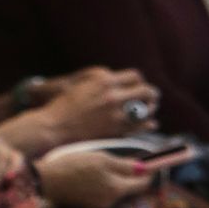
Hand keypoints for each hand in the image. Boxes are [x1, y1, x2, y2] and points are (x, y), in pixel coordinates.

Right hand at [36, 145, 155, 207]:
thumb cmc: (74, 165)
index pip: (142, 184)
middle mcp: (111, 202)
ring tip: (106, 165)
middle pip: (130, 189)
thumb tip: (144, 168)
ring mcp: (99, 206)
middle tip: (127, 161)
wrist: (46, 181)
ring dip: (118, 180)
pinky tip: (95, 175)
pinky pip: (104, 194)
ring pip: (117, 191)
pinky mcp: (88, 206)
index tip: (151, 164)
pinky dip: (105, 185)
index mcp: (117, 190)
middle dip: (132, 177)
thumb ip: (125, 165)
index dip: (148, 173)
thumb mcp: (102, 159)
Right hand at [37, 67, 162, 143]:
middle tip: (153, 97)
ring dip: (150, 109)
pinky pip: (141, 126)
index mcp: (104, 80)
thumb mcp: (82, 83)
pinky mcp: (117, 131)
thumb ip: (101, 79)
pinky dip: (148, 124)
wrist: (55, 128)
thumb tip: (119, 78)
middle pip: (145, 91)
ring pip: (146, 110)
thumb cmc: (64, 105)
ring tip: (150, 110)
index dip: (140, 81)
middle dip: (151, 94)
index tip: (140, 85)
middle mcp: (113, 95)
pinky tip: (150, 124)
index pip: (135, 76)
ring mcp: (116, 114)